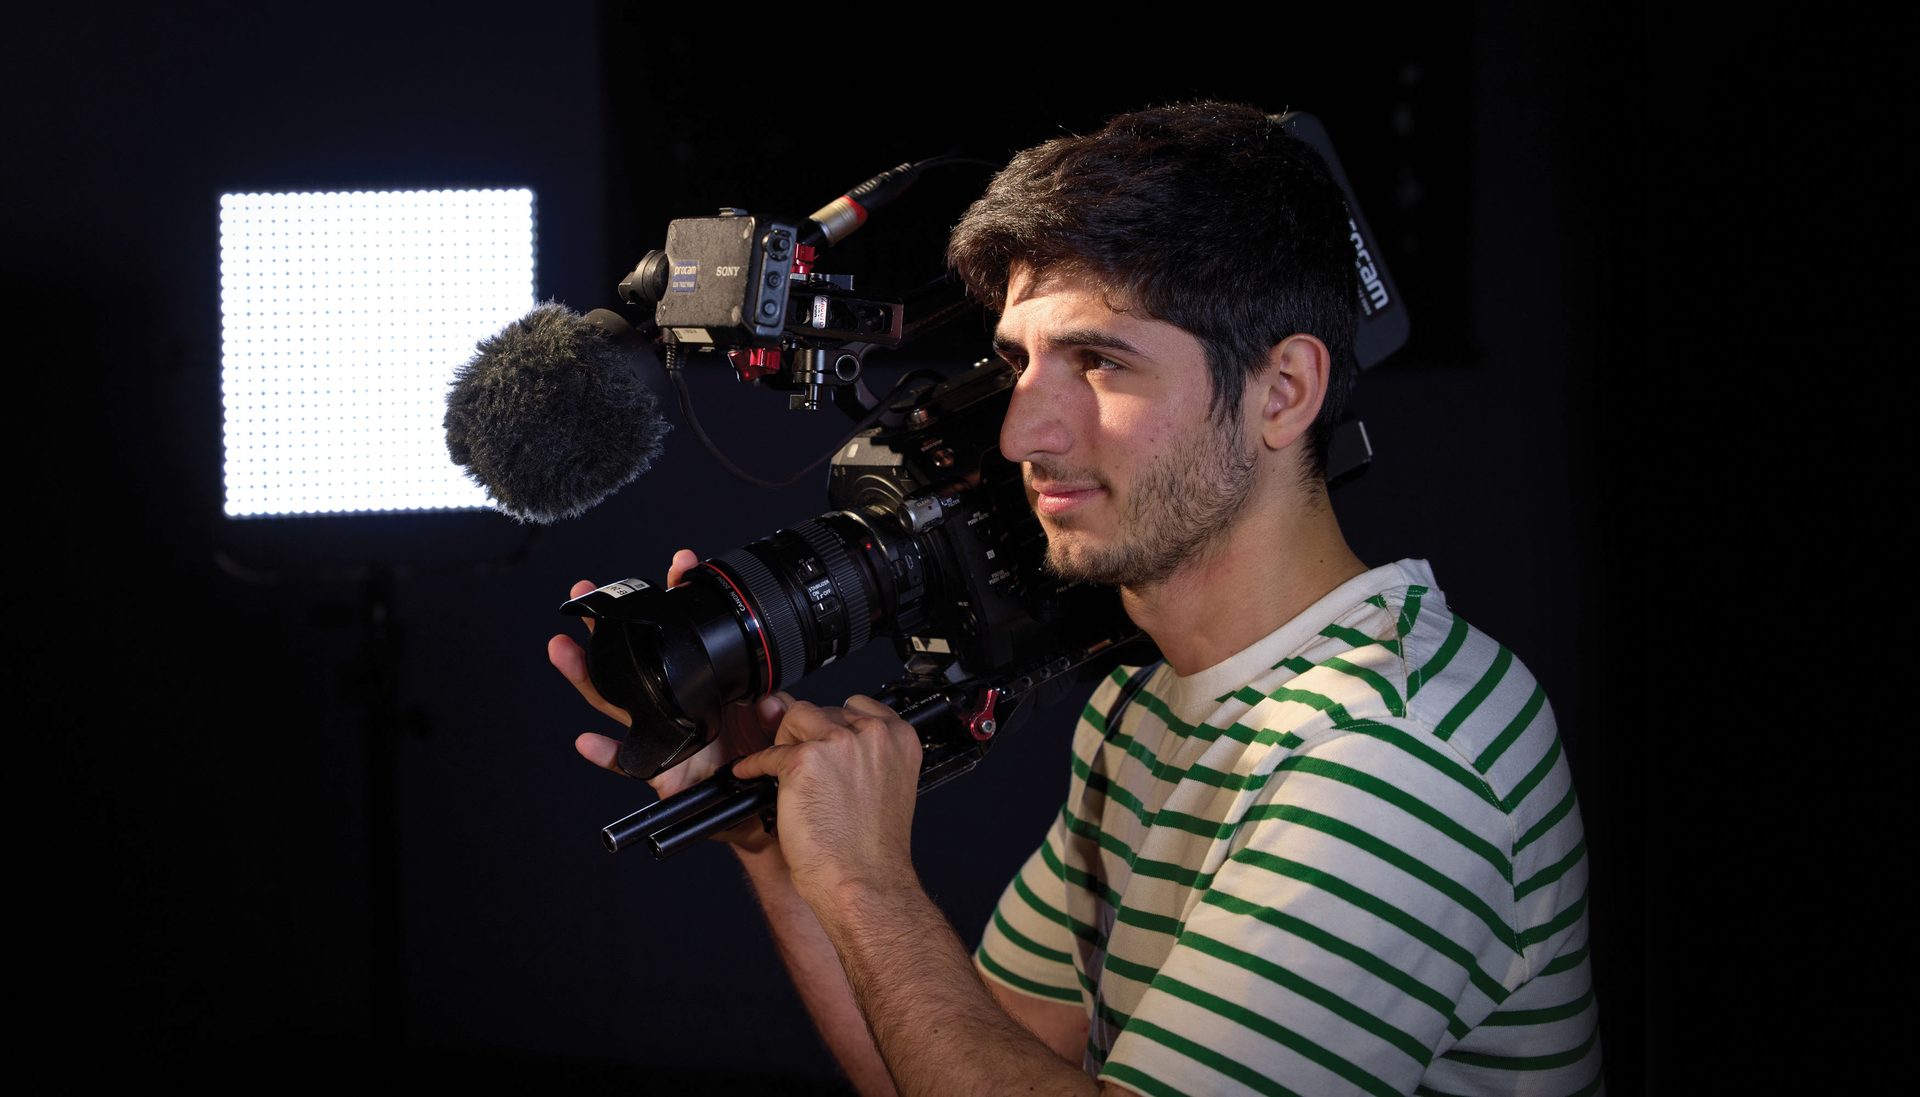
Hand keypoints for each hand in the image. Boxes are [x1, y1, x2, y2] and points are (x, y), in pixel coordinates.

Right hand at [547, 549, 791, 846]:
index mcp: (697, 684)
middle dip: (605, 626)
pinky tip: (585, 741)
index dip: (677, 601)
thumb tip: (771, 694)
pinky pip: (626, 763)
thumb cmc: (760, 756)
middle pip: (629, 660)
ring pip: (613, 701)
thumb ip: (772, 700)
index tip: (679, 565)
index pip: (682, 635)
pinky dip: (605, 754)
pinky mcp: (657, 771)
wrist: (762, 805)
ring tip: (562, 648)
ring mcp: (659, 734)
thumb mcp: (773, 718)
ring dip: (585, 674)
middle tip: (583, 594)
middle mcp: (671, 704)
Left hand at [731, 694, 923, 908]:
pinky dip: (755, 765)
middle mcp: (873, 735)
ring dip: (786, 743)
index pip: (858, 707)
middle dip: (810, 736)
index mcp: (900, 738)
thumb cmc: (872, 847)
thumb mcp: (882, 785)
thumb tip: (818, 725)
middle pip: (824, 710)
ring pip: (796, 718)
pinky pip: (768, 752)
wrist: (864, 881)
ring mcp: (839, 744)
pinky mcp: (804, 761)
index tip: (826, 746)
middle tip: (806, 770)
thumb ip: (860, 752)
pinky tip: (752, 774)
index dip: (835, 728)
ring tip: (786, 773)